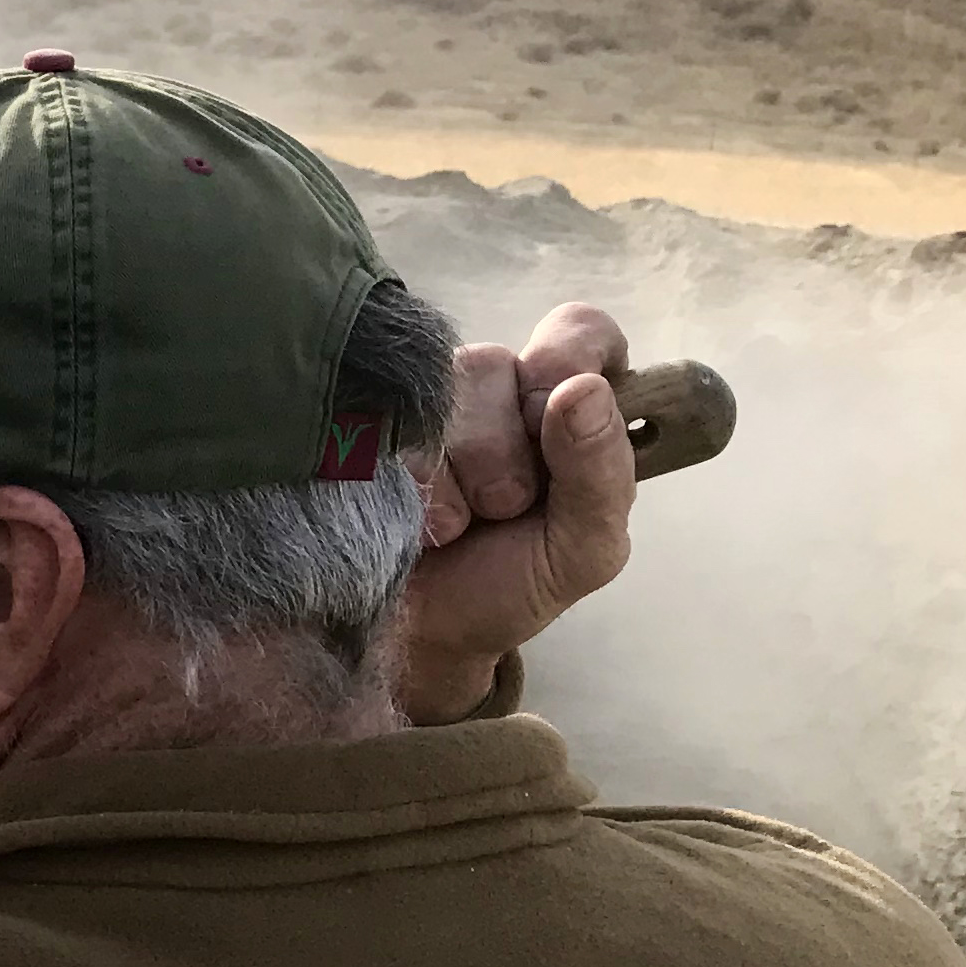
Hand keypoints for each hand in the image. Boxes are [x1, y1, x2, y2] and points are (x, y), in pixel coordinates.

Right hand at [388, 302, 636, 724]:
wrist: (418, 637)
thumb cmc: (510, 586)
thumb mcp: (584, 548)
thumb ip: (602, 472)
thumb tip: (582, 390)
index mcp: (565, 402)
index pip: (580, 329)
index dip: (568, 362)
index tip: (556, 416)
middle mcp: (495, 386)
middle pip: (500, 365)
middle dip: (506, 454)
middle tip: (503, 510)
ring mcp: (422, 400)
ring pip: (437, 395)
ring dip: (454, 477)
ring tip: (452, 526)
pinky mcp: (363, 422)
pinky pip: (383, 424)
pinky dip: (409, 485)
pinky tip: (412, 522)